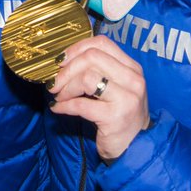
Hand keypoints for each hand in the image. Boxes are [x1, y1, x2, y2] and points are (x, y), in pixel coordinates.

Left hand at [48, 35, 150, 160]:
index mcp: (132, 67)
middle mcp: (133, 80)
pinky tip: (58, 108)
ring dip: (66, 88)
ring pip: (87, 78)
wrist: (135, 146)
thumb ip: (98, 71)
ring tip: (59, 97)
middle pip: (92, 57)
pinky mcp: (116, 117)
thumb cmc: (119, 114)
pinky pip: (81, 105)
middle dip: (66, 70)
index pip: (101, 43)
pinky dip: (64, 105)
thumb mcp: (116, 87)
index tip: (61, 61)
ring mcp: (127, 98)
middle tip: (55, 83)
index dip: (76, 49)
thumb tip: (63, 61)